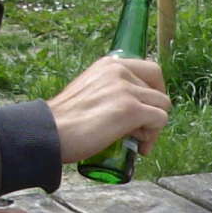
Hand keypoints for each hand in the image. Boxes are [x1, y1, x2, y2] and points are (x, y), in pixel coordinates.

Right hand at [46, 54, 169, 164]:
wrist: (48, 132)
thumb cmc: (64, 120)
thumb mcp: (89, 91)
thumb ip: (109, 91)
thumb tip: (132, 111)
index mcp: (110, 64)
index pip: (151, 71)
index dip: (154, 92)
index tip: (146, 110)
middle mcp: (120, 71)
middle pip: (159, 90)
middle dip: (155, 112)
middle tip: (143, 131)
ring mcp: (127, 89)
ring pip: (163, 106)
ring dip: (154, 127)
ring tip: (136, 142)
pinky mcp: (131, 109)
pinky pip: (160, 120)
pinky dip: (152, 136)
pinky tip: (138, 147)